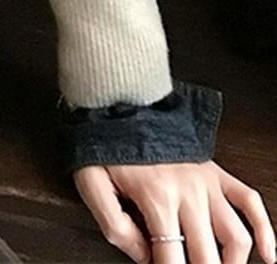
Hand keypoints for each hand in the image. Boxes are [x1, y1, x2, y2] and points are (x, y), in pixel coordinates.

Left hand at [76, 161, 275, 263]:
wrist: (118, 104)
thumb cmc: (105, 143)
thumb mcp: (91, 183)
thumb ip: (113, 225)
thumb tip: (141, 255)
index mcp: (156, 197)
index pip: (171, 258)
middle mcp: (188, 192)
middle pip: (207, 256)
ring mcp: (206, 182)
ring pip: (236, 237)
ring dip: (232, 262)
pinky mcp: (216, 172)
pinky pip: (251, 202)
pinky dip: (265, 231)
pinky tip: (266, 254)